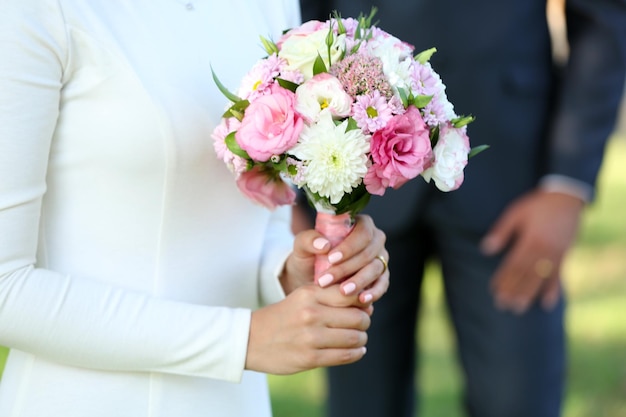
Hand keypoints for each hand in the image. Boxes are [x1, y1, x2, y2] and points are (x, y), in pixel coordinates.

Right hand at [245, 283, 370, 374]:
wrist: (250, 339)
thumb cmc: (283, 316)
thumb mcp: (302, 297)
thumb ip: (330, 297)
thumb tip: (367, 305)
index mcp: (310, 294)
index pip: (351, 294)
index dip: (363, 301)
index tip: (362, 307)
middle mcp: (311, 313)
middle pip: (358, 317)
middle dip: (365, 322)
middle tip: (361, 325)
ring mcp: (311, 337)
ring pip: (355, 338)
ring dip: (361, 339)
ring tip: (358, 339)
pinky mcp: (310, 358)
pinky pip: (345, 356)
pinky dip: (356, 353)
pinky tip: (355, 350)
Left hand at [281, 214, 388, 307]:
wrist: (310, 278)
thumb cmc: (309, 257)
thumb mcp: (302, 246)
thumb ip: (308, 239)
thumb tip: (324, 244)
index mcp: (359, 224)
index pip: (362, 232)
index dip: (349, 246)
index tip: (331, 259)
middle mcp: (373, 240)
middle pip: (370, 251)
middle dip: (348, 267)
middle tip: (328, 280)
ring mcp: (379, 258)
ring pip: (376, 268)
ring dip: (359, 281)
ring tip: (343, 292)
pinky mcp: (381, 277)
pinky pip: (382, 284)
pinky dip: (373, 292)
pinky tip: (362, 299)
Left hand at [481, 189, 583, 313]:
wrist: (566, 198)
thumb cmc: (537, 206)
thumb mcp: (515, 213)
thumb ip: (501, 232)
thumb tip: (485, 249)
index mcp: (530, 239)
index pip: (513, 264)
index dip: (503, 278)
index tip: (494, 290)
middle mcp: (544, 250)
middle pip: (526, 274)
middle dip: (513, 290)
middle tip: (503, 305)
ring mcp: (556, 254)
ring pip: (541, 278)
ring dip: (529, 294)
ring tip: (518, 308)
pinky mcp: (565, 255)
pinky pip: (559, 276)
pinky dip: (553, 291)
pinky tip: (547, 304)